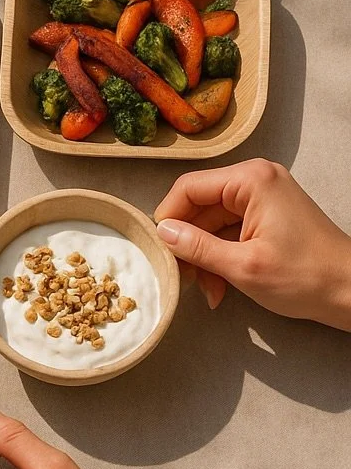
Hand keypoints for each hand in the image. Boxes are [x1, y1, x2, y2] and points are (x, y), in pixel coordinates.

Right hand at [154, 159, 350, 328]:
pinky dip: (221, 254)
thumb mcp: (243, 267)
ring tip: (207, 289)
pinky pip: (230, 229)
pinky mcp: (268, 214)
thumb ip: (197, 247)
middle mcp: (255, 179)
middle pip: (199, 205)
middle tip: (183, 276)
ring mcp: (263, 196)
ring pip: (212, 221)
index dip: (169, 218)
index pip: (189, 188)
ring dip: (204, 255)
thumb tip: (162, 233)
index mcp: (250, 180)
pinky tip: (220, 285)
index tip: (161, 250)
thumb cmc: (306, 278)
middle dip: (189, 243)